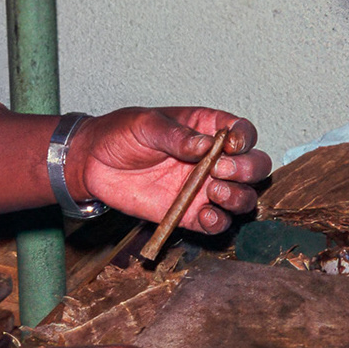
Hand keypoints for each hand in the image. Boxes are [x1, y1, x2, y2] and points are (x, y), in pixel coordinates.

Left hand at [68, 107, 270, 232]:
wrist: (94, 164)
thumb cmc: (121, 134)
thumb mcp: (146, 124)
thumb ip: (177, 135)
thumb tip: (206, 145)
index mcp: (208, 129)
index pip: (243, 132)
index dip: (245, 138)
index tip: (231, 145)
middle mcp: (214, 160)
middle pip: (254, 166)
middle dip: (247, 170)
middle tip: (220, 170)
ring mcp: (204, 188)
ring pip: (243, 197)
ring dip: (239, 198)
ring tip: (215, 193)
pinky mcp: (190, 214)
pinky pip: (217, 223)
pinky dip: (219, 223)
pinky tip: (206, 216)